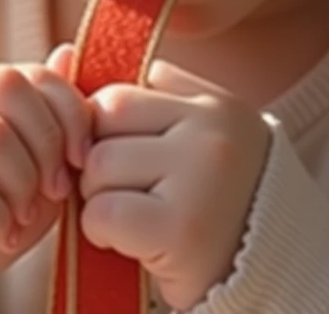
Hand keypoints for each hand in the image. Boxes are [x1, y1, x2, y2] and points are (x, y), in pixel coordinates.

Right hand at [0, 56, 91, 313]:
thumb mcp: (26, 172)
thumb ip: (48, 122)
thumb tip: (68, 54)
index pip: (29, 72)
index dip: (70, 112)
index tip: (81, 159)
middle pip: (8, 87)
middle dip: (47, 142)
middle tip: (55, 190)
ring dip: (23, 185)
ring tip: (21, 216)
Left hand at [48, 47, 269, 311]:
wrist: (265, 273)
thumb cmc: (215, 200)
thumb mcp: (193, 134)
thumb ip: (142, 94)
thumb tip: (64, 55)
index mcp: (212, 105)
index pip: (119, 95)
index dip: (101, 131)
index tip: (120, 162)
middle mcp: (210, 132)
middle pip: (103, 124)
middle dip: (96, 161)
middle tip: (123, 193)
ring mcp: (199, 177)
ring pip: (98, 166)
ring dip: (97, 197)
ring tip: (132, 215)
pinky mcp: (182, 228)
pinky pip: (103, 212)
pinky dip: (100, 230)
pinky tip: (130, 242)